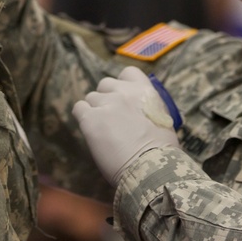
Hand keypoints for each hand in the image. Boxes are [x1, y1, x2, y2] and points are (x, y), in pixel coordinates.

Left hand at [72, 67, 180, 185]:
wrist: (151, 167)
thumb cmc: (162, 152)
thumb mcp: (162, 121)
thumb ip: (146, 110)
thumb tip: (138, 114)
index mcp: (145, 91)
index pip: (128, 73)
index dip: (122, 85)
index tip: (122, 98)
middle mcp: (124, 92)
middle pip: (105, 84)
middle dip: (106, 98)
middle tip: (111, 117)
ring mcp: (106, 104)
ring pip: (91, 98)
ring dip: (94, 110)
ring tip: (101, 130)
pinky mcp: (90, 118)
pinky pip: (78, 109)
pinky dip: (82, 118)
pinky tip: (89, 130)